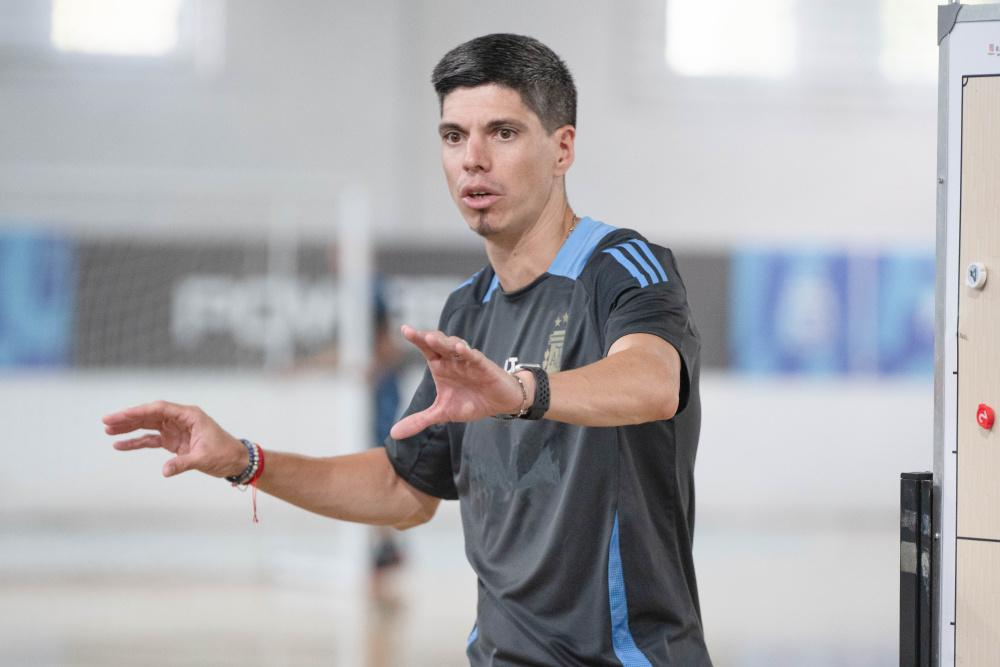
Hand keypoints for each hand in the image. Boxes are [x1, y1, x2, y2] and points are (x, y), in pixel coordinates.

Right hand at [103, 401, 246, 477]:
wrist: (236, 461)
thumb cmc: (225, 454)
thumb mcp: (204, 459)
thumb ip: (183, 463)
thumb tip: (165, 471)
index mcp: (189, 415)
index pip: (160, 409)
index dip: (139, 411)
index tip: (121, 414)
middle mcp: (180, 419)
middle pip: (149, 415)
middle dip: (128, 418)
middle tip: (106, 421)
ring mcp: (176, 429)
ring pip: (147, 426)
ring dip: (128, 428)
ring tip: (108, 431)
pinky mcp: (174, 441)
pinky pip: (151, 440)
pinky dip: (136, 442)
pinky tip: (120, 445)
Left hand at [389, 325, 524, 439]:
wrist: (500, 404)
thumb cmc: (471, 402)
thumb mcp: (442, 413)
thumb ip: (419, 420)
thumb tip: (394, 433)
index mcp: (441, 366)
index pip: (426, 349)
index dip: (416, 338)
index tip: (404, 329)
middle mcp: (453, 360)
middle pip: (438, 343)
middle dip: (425, 337)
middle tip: (411, 332)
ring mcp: (468, 361)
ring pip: (455, 346)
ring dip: (444, 342)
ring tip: (432, 339)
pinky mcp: (484, 366)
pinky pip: (475, 356)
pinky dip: (468, 353)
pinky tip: (460, 349)